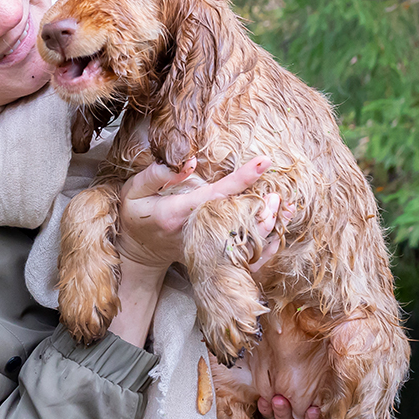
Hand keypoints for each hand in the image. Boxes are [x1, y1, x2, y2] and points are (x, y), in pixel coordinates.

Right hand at [115, 156, 273, 270]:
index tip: (264, 162)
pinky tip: (276, 229)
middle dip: (262, 206)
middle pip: (236, 219)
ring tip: (284, 205)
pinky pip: (243, 256)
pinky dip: (264, 246)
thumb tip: (188, 162)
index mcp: (177, 213)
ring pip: (243, 239)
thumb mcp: (133, 192)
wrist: (138, 251)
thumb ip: (155, 175)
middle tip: (281, 194)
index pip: (215, 194)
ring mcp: (205, 247)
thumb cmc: (136, 216)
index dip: (241, 178)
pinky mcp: (212, 256)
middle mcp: (196, 232)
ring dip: (268, 224)